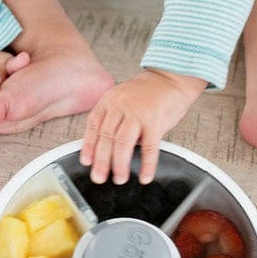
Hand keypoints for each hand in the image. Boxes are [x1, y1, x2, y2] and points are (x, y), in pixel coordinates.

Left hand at [80, 69, 206, 184]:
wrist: (170, 78)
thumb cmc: (146, 93)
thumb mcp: (121, 99)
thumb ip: (112, 119)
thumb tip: (103, 147)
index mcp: (110, 102)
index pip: (93, 126)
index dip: (88, 146)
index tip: (86, 162)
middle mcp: (121, 107)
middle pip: (106, 137)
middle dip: (101, 161)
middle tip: (99, 177)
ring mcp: (138, 114)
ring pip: (123, 143)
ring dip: (120, 165)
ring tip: (119, 179)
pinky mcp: (156, 122)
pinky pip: (149, 147)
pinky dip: (147, 165)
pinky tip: (144, 176)